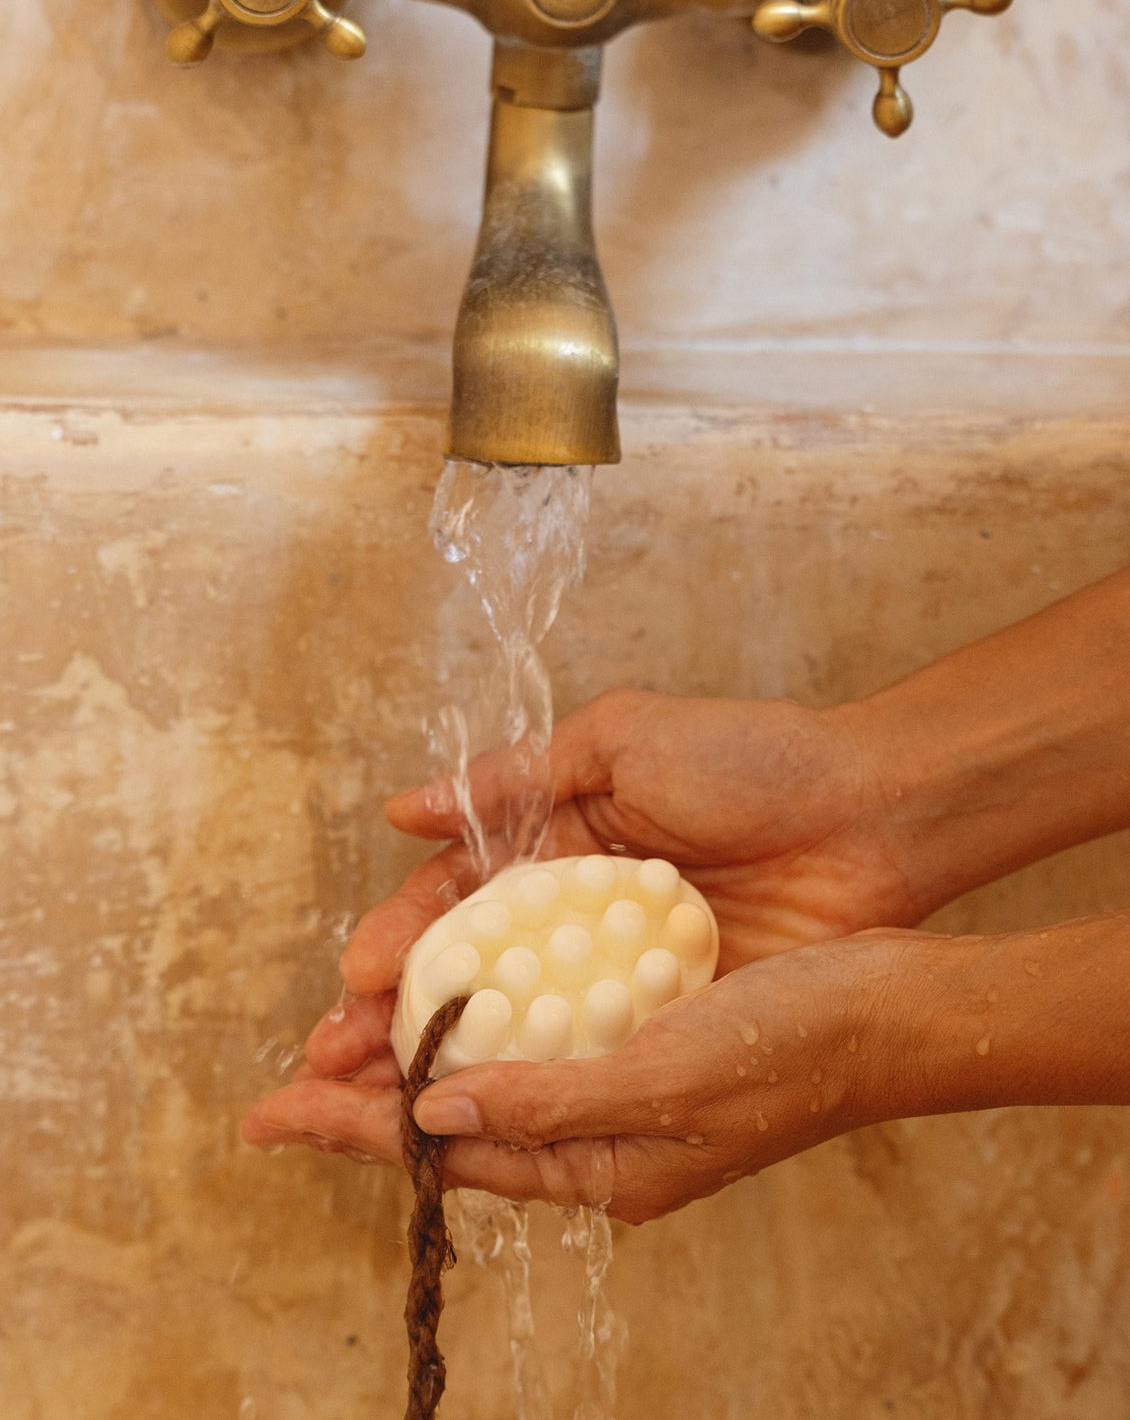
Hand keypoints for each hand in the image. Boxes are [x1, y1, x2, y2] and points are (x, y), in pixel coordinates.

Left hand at [244, 929, 926, 1222]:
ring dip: (420, 1044)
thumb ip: (550, 1102)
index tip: (273, 1113)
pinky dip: (488, 1003)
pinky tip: (458, 975)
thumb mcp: (666, 1084)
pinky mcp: (643, 1023)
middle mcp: (602, 1129)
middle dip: (370, 1094)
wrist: (891, 1004)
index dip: (356, 1129)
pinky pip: (542, 1021)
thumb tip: (435, 1114)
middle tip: (289, 1071)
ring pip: (493, 1066)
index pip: (452, 1153)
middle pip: (459, 1115)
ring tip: (350, 1023)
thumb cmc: (792, 1050)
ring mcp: (621, 1077)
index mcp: (605, 1164)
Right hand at [303, 690, 913, 1079]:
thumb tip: (401, 811)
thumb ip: (515, 777)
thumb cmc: (751, 761)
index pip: (459, 904)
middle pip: (473, 980)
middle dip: (399, 1022)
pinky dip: (532, 1086)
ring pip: (518, 1033)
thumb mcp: (622, 741)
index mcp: (561, 847)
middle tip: (330, 1065)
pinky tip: (479, 1113)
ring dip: (444, 1067)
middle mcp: (581, 921)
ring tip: (374, 1105)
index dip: (402, 942)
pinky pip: (591, 1059)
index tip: (354, 982)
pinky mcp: (674, 1022)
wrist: (872, 813)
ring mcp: (625, 980)